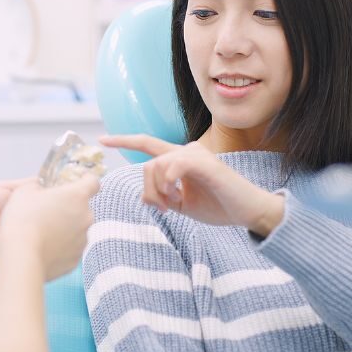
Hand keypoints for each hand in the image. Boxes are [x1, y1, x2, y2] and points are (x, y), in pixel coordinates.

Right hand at [0, 175, 99, 279]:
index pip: (93, 182)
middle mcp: (86, 217)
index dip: (85, 179)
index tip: (77, 180)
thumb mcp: (24, 191)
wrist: (21, 257)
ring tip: (43, 231)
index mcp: (77, 196)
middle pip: (83, 207)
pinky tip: (44, 246)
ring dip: (65, 227)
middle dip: (69, 207)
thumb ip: (38, 186)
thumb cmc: (22, 220)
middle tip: (48, 210)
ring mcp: (82, 239)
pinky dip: (61, 245)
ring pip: (77, 228)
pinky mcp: (76, 258)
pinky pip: (71, 247)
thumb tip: (40, 190)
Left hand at [99, 135, 284, 235]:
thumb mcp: (183, 204)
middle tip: (163, 208)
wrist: (248, 211)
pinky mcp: (205, 162)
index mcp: (180, 159)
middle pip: (147, 165)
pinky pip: (173, 166)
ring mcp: (196, 154)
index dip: (124, 141)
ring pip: (156, 167)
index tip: (103, 140)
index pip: (148, 144)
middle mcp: (187, 150)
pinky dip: (169, 182)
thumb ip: (162, 196)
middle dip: (148, 191)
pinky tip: (178, 194)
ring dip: (159, 191)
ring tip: (175, 203)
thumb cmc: (219, 205)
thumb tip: (144, 195)